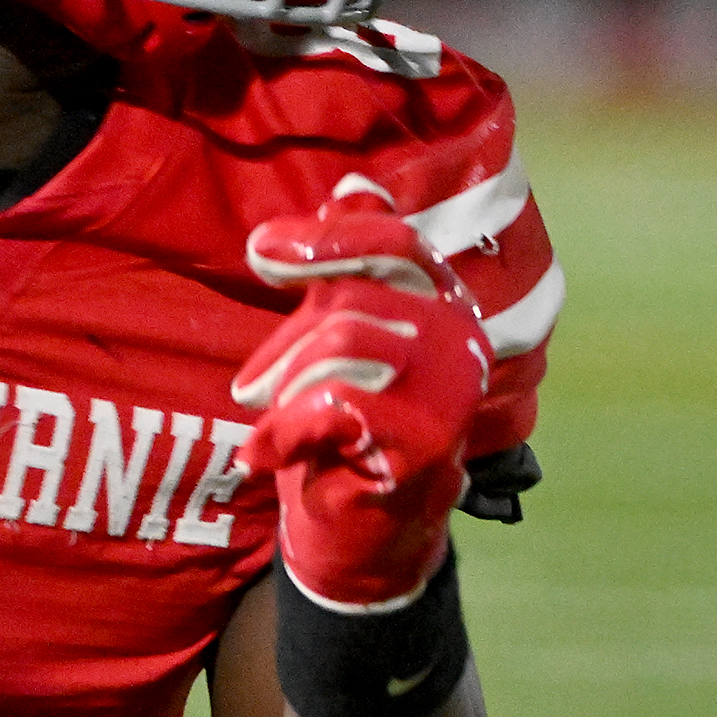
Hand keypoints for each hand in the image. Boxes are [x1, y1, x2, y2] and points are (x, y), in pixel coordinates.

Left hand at [230, 184, 491, 608]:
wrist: (368, 531)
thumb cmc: (347, 424)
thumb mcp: (339, 334)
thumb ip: (343, 268)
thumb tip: (353, 186)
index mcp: (444, 303)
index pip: (393, 243)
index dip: (327, 240)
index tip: (260, 248)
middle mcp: (462, 337)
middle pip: (353, 298)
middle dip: (288, 343)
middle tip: (254, 387)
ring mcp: (451, 390)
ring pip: (343, 343)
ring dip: (287, 386)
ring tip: (274, 420)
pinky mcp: (424, 441)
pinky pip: (333, 404)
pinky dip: (281, 432)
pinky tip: (260, 455)